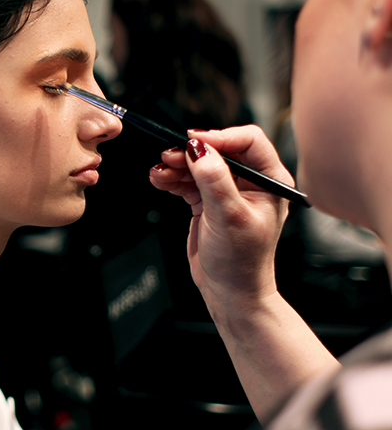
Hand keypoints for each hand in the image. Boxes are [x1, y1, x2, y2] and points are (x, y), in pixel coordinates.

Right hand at [149, 125, 290, 309]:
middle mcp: (250, 182)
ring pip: (199, 164)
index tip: (195, 141)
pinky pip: (187, 181)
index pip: (248, 141)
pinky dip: (172, 178)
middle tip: (170, 155)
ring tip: (160, 171)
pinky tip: (160, 179)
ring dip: (177, 165)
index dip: (220, 137)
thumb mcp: (229, 216)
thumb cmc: (242, 262)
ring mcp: (227, 191)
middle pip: (218, 150)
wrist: (229, 292)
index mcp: (269, 180)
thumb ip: (214, 180)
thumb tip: (198, 148)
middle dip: (192, 152)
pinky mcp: (207, 201)